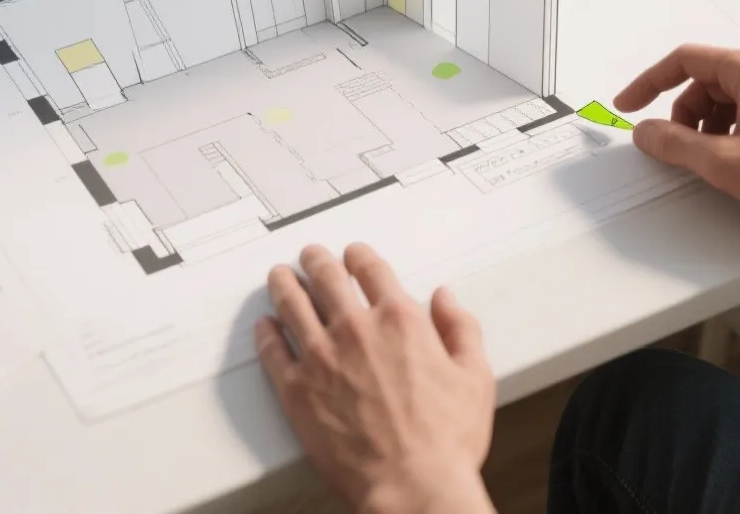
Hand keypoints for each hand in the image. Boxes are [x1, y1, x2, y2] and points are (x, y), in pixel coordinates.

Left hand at [257, 244, 495, 513]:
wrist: (412, 485)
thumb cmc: (444, 440)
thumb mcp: (474, 376)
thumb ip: (460, 329)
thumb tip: (445, 300)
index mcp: (400, 320)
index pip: (371, 270)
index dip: (358, 256)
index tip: (353, 254)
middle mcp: (356, 330)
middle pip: (326, 278)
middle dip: (316, 261)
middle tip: (309, 256)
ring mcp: (321, 358)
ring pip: (293, 305)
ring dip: (285, 285)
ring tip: (279, 277)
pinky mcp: (296, 390)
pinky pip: (272, 350)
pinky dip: (266, 332)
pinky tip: (265, 326)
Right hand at [613, 45, 739, 232]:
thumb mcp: (722, 163)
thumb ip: (675, 143)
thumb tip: (647, 132)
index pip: (686, 60)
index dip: (650, 83)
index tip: (630, 104)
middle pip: (710, 78)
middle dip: (686, 112)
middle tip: (680, 147)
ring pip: (735, 93)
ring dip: (713, 122)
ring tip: (717, 158)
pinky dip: (738, 125)